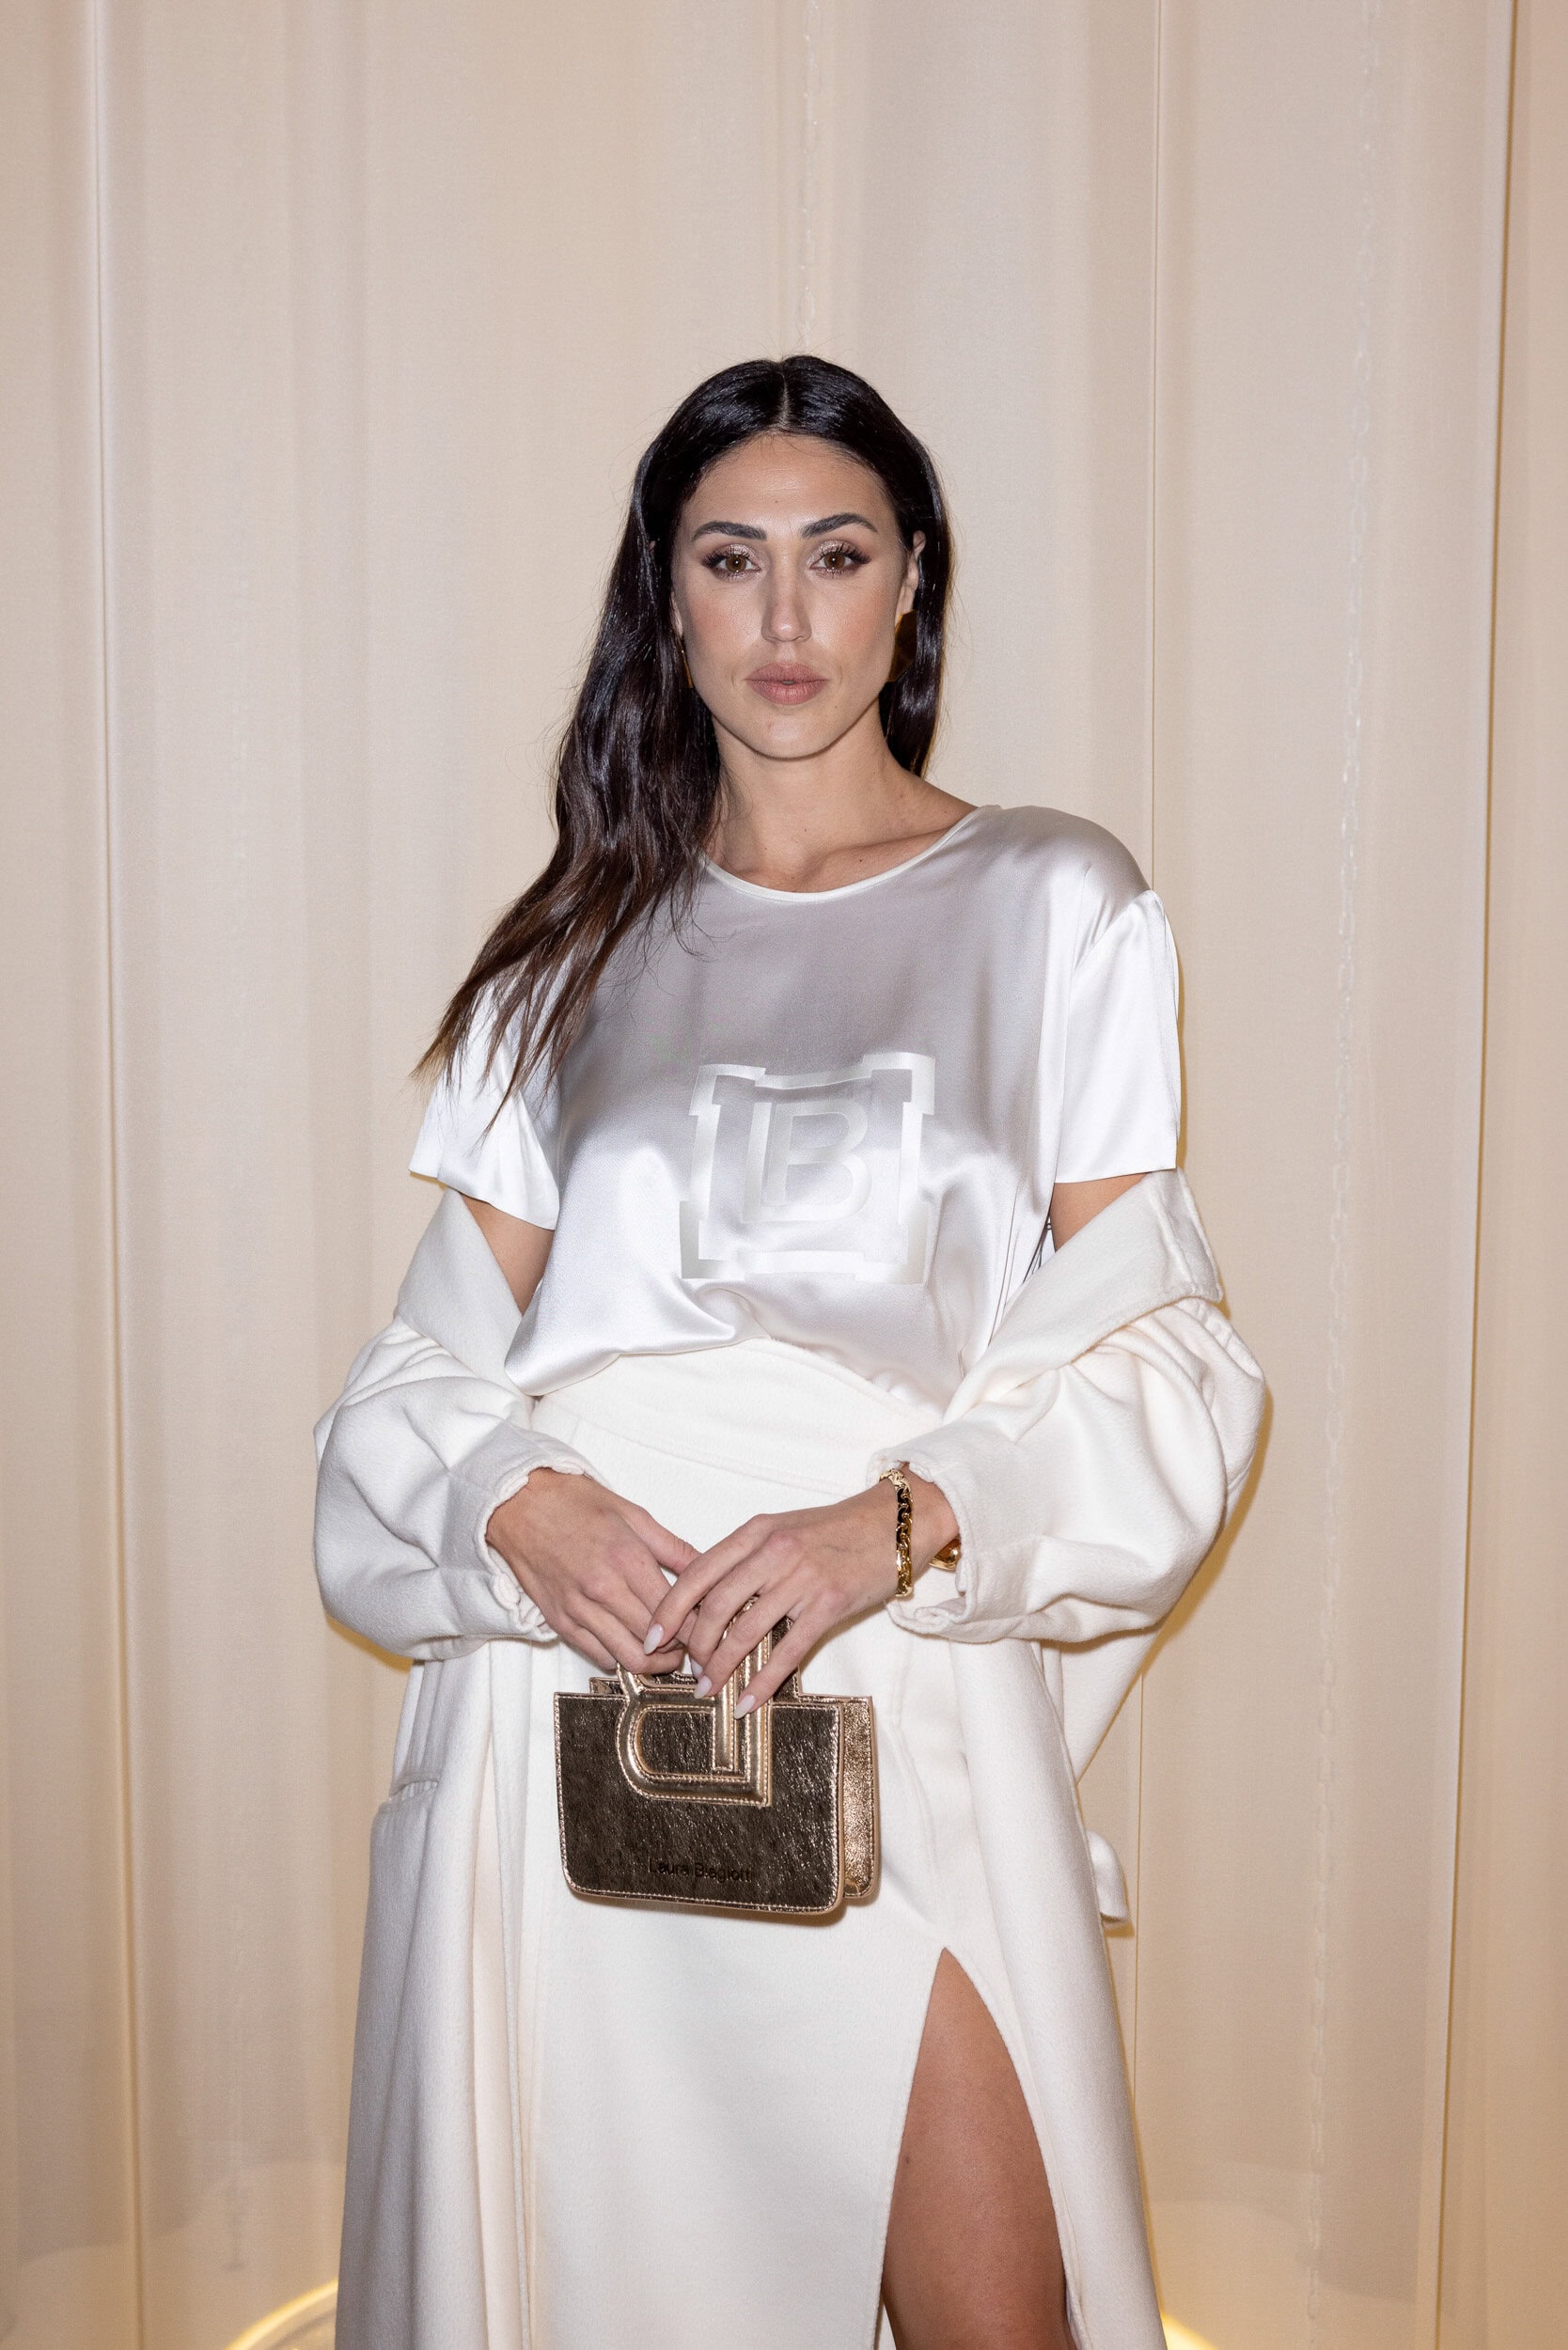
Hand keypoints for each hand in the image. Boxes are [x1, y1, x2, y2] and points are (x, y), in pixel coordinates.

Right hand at [485, 1470, 695, 1672]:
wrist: (519, 1503)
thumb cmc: (573, 1502)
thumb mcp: (633, 1514)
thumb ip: (673, 1547)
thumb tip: (707, 1567)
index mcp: (627, 1559)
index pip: (676, 1612)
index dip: (699, 1627)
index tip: (709, 1628)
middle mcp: (603, 1589)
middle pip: (656, 1642)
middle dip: (682, 1648)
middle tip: (693, 1642)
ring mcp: (579, 1609)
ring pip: (629, 1658)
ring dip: (654, 1661)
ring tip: (665, 1649)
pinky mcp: (560, 1622)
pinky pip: (599, 1656)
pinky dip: (621, 1657)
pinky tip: (631, 1643)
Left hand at [647, 1471, 958, 1714]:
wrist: (894, 1522)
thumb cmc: (836, 1529)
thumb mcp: (782, 1529)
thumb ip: (746, 1557)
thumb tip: (707, 1600)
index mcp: (756, 1531)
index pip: (696, 1573)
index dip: (668, 1609)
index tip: (650, 1636)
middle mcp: (773, 1552)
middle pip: (714, 1606)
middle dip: (692, 1646)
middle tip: (685, 1670)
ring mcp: (801, 1578)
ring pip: (745, 1632)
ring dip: (720, 1667)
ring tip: (707, 1689)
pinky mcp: (829, 1605)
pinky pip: (786, 1651)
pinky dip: (762, 1682)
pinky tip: (747, 1701)